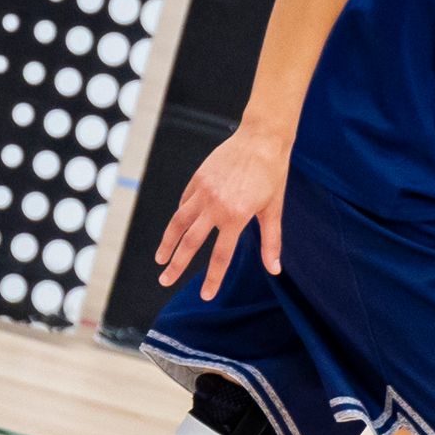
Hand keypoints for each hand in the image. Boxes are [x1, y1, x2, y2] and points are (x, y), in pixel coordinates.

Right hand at [155, 123, 289, 300]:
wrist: (261, 138)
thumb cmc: (272, 175)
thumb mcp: (274, 210)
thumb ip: (271, 242)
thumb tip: (275, 270)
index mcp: (236, 217)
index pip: (221, 255)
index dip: (212, 278)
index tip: (204, 296)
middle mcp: (215, 206)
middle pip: (191, 243)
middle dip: (176, 265)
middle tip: (164, 281)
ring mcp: (203, 191)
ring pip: (179, 222)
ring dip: (167, 242)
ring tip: (159, 259)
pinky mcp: (198, 179)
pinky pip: (184, 202)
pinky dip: (180, 216)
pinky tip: (176, 228)